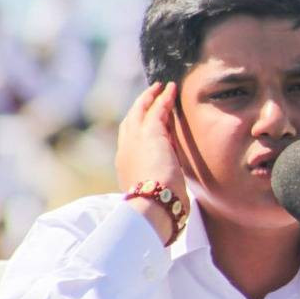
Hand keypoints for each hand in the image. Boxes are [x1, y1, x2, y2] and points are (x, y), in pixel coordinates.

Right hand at [116, 82, 186, 243]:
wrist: (151, 208)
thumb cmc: (156, 210)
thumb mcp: (155, 195)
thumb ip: (159, 187)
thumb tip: (173, 192)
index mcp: (126, 167)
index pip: (129, 143)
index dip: (136, 130)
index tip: (146, 123)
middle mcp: (126, 151)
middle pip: (129, 122)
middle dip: (139, 108)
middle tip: (149, 97)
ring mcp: (135, 141)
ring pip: (140, 112)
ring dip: (150, 98)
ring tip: (160, 88)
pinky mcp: (150, 135)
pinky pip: (157, 110)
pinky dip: (163, 98)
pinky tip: (171, 90)